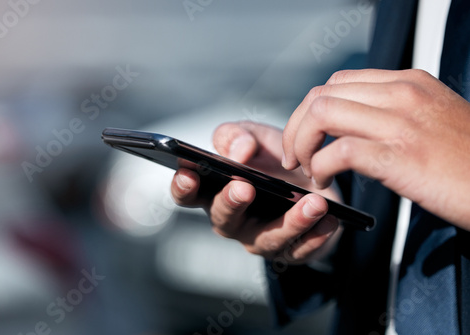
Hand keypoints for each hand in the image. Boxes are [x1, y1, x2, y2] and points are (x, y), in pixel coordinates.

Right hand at [171, 121, 340, 263]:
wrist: (311, 179)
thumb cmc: (274, 160)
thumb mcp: (255, 138)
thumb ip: (238, 135)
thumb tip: (239, 151)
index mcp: (215, 190)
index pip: (189, 193)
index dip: (183, 186)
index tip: (188, 174)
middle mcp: (232, 218)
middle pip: (224, 218)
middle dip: (232, 203)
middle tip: (244, 187)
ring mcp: (259, 237)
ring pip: (268, 237)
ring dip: (290, 221)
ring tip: (312, 203)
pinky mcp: (290, 250)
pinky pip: (301, 248)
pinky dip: (317, 235)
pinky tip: (330, 220)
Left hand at [282, 69, 469, 229]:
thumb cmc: (468, 162)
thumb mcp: (432, 119)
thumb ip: (393, 113)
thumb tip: (352, 125)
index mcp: (409, 83)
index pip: (338, 83)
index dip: (310, 110)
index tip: (306, 135)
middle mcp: (402, 95)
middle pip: (321, 95)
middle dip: (296, 126)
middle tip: (295, 155)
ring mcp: (401, 122)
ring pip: (322, 114)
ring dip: (302, 144)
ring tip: (308, 169)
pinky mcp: (400, 156)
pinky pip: (338, 151)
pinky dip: (320, 167)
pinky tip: (325, 181)